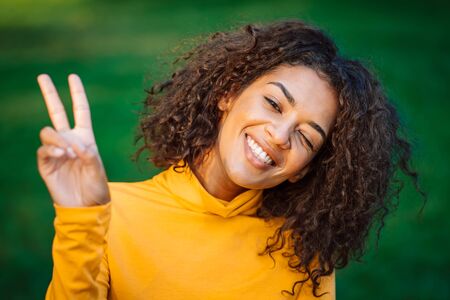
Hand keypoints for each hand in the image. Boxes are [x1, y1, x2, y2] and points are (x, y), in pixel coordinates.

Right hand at [37, 74, 109, 206]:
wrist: (85, 207)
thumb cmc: (96, 187)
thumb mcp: (98, 170)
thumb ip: (89, 155)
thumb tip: (74, 144)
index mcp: (85, 138)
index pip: (80, 111)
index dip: (77, 94)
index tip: (72, 77)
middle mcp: (69, 141)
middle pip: (57, 112)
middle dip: (50, 94)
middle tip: (42, 76)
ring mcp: (56, 151)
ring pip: (48, 131)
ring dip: (57, 138)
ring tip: (68, 153)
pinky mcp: (46, 163)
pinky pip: (43, 149)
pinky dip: (52, 149)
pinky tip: (61, 156)